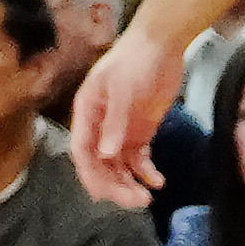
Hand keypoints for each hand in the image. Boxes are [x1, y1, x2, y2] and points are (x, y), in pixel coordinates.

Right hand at [66, 23, 182, 208]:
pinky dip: (145, 172)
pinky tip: (158, 181)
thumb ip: (116, 122)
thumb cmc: (136, 61)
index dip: (89, 174)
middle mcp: (99, 125)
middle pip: (100, 163)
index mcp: (87, 112)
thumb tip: (107, 155)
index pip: (82, 150)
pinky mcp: (140, 131)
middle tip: (137, 201)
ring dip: (129, 183)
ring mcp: (120, 130)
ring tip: (148, 197)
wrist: (162, 44)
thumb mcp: (124, 90)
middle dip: (114, 185)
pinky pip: (138, 159)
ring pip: (118, 166)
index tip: (103, 195)